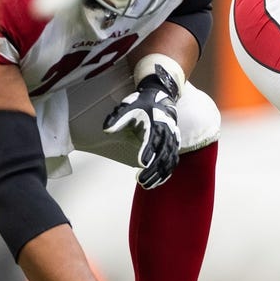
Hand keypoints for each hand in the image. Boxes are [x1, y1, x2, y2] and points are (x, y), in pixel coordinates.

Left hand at [103, 64, 180, 187]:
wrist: (162, 95)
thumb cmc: (143, 102)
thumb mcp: (128, 105)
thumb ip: (117, 118)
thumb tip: (106, 130)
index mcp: (156, 123)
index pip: (153, 140)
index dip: (148, 151)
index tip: (142, 163)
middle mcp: (167, 132)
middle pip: (163, 154)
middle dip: (153, 169)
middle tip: (141, 181)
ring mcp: (172, 139)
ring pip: (169, 160)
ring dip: (160, 174)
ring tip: (148, 185)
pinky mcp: (174, 143)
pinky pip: (173, 160)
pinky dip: (167, 171)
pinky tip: (158, 181)